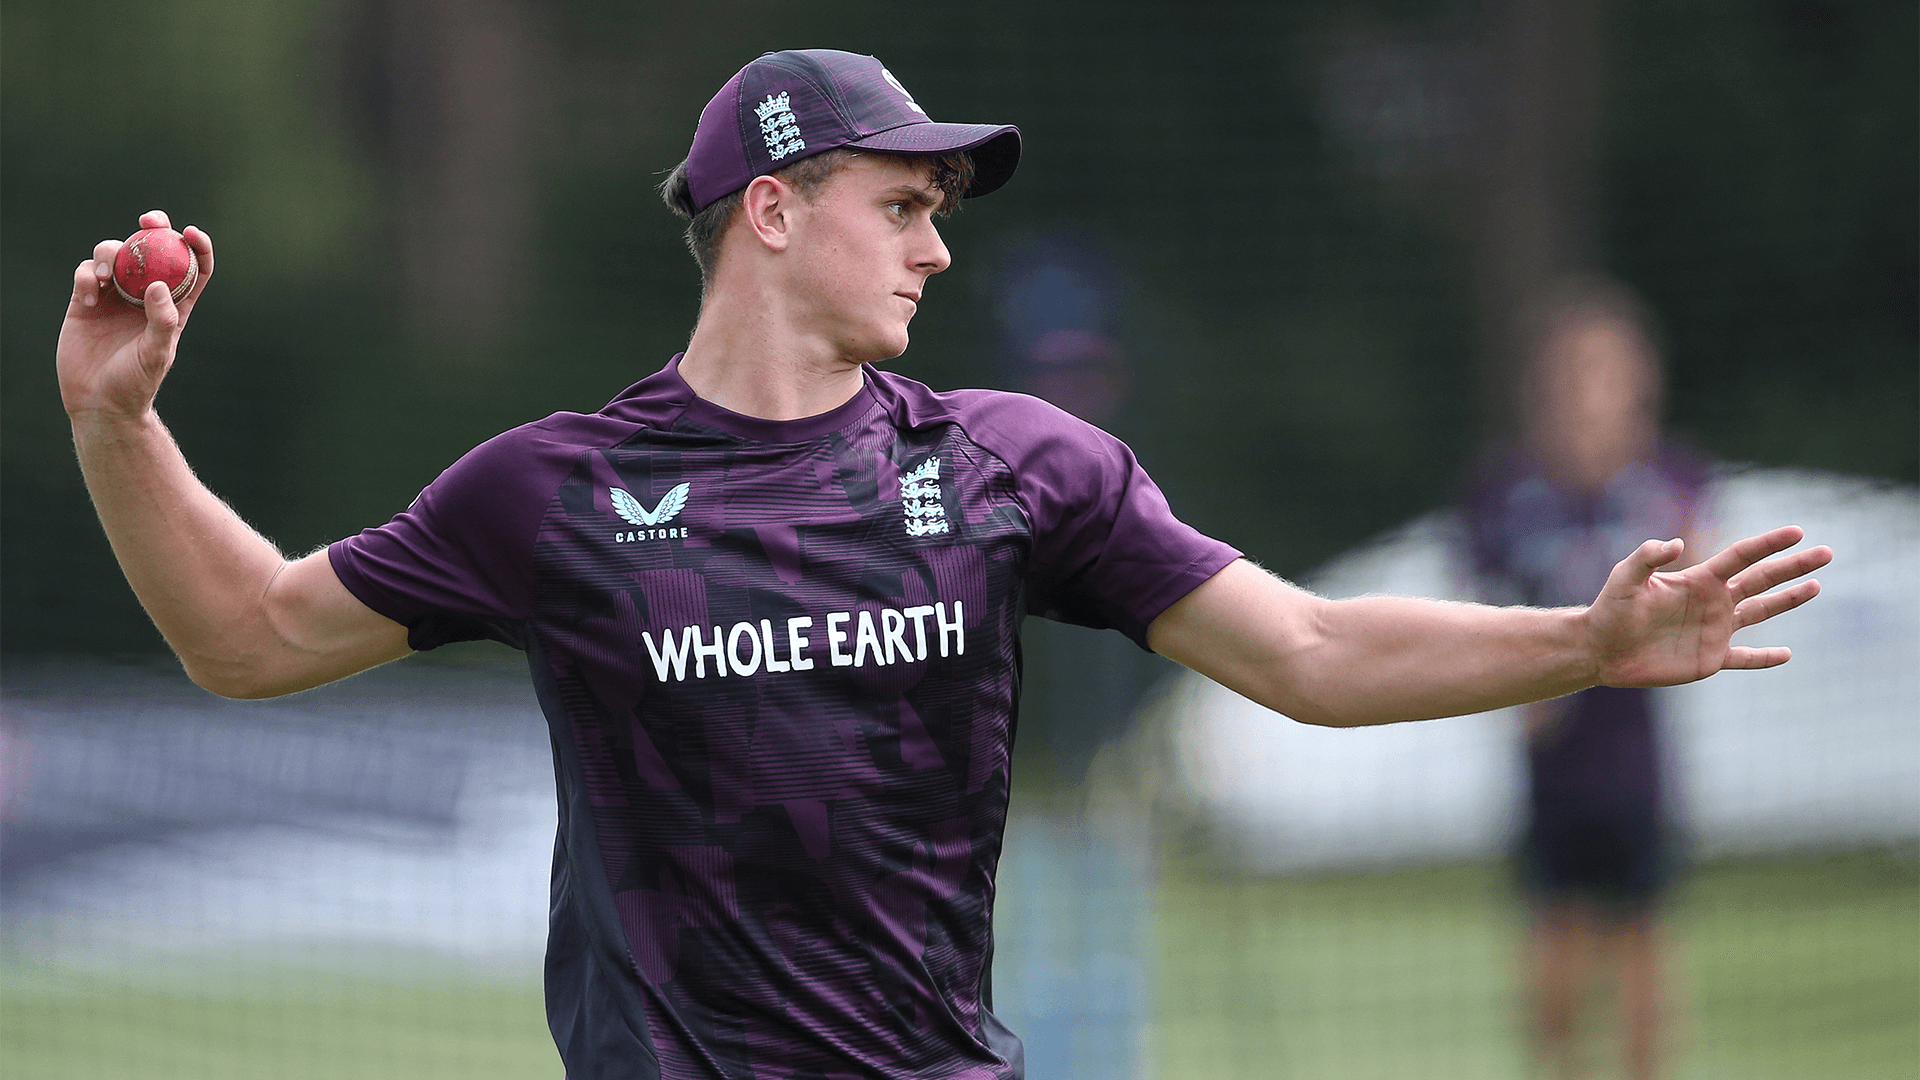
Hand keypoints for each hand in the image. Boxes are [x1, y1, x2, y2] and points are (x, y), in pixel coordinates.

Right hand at [57, 210, 214, 420]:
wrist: (98, 401)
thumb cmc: (136, 382)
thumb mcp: (156, 354)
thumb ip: (161, 321)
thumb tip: (157, 285)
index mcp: (172, 306)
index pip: (192, 269)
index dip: (196, 247)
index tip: (190, 232)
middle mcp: (143, 296)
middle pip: (151, 251)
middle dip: (152, 229)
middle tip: (149, 221)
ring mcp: (113, 296)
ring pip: (114, 255)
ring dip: (111, 253)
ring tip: (105, 274)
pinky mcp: (85, 301)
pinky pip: (85, 273)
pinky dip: (86, 275)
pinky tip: (88, 297)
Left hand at [1586, 525, 1831, 687]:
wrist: (1600, 648)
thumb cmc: (1608, 609)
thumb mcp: (1624, 579)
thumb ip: (1646, 557)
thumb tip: (1676, 544)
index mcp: (1698, 580)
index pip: (1742, 557)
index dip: (1769, 544)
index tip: (1797, 532)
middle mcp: (1713, 602)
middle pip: (1762, 580)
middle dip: (1793, 566)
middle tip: (1826, 553)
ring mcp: (1714, 630)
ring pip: (1761, 612)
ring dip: (1788, 600)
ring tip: (1816, 586)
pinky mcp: (1709, 658)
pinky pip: (1744, 658)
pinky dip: (1764, 658)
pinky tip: (1786, 655)